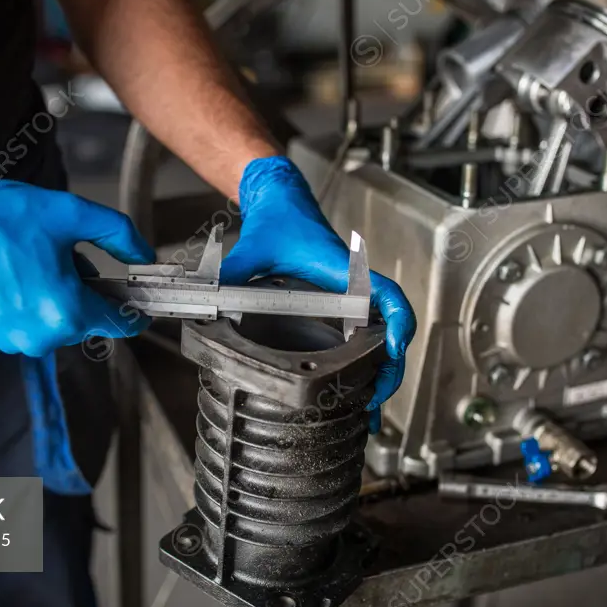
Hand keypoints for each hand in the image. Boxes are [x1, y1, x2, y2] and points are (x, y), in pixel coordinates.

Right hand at [0, 164, 153, 355]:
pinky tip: (12, 274)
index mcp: (66, 311)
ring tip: (30, 262)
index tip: (136, 298)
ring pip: (56, 322)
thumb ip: (118, 235)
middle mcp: (41, 336)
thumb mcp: (70, 213)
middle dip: (83, 292)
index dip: (132, 309)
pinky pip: (28, 324)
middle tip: (62, 256)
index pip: (119, 324)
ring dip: (55, 298)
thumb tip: (143, 256)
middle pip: (85, 320)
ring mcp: (13, 341)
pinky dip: (29, 304)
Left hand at [221, 157, 415, 432]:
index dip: (397, 323)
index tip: (393, 349)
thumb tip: (209, 296)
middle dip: (390, 366)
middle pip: (390, 327)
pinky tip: (356, 387)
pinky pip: (363, 333)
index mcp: (343, 270)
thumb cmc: (279, 219)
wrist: (282, 199)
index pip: (386, 295)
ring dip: (381, 369)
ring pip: (380, 336)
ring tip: (368, 406)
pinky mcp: (341, 304)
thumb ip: (232, 272)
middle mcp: (354, 286)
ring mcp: (350, 297)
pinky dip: (367, 360)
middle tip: (374, 401)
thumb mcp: (254, 247)